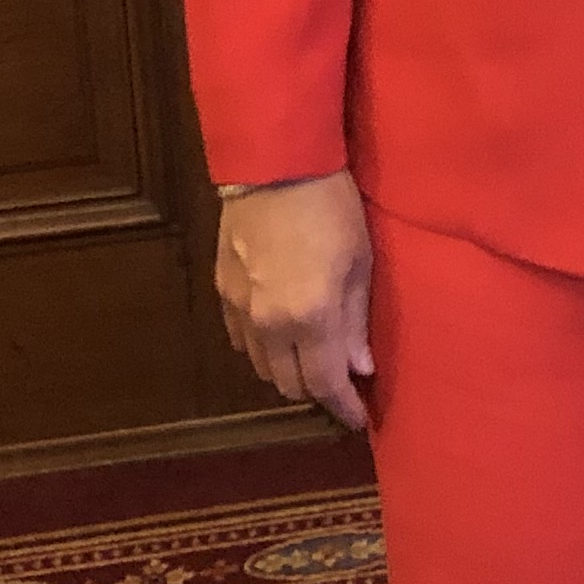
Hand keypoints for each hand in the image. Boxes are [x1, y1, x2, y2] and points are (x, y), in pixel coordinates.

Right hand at [214, 171, 375, 429]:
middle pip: (289, 384)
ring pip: (262, 367)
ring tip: (312, 358)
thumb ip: (357, 322)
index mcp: (310, 319)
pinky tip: (280, 333)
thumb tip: (360, 368)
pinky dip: (263, 348)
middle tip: (340, 382)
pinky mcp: (223, 290)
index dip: (344, 408)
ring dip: (288, 371)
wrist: (276, 165)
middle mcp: (269, 325)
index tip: (360, 417)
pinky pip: (242, 340)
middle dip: (317, 390)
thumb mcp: (361, 263)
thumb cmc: (332, 208)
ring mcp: (240, 309)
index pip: (325, 385)